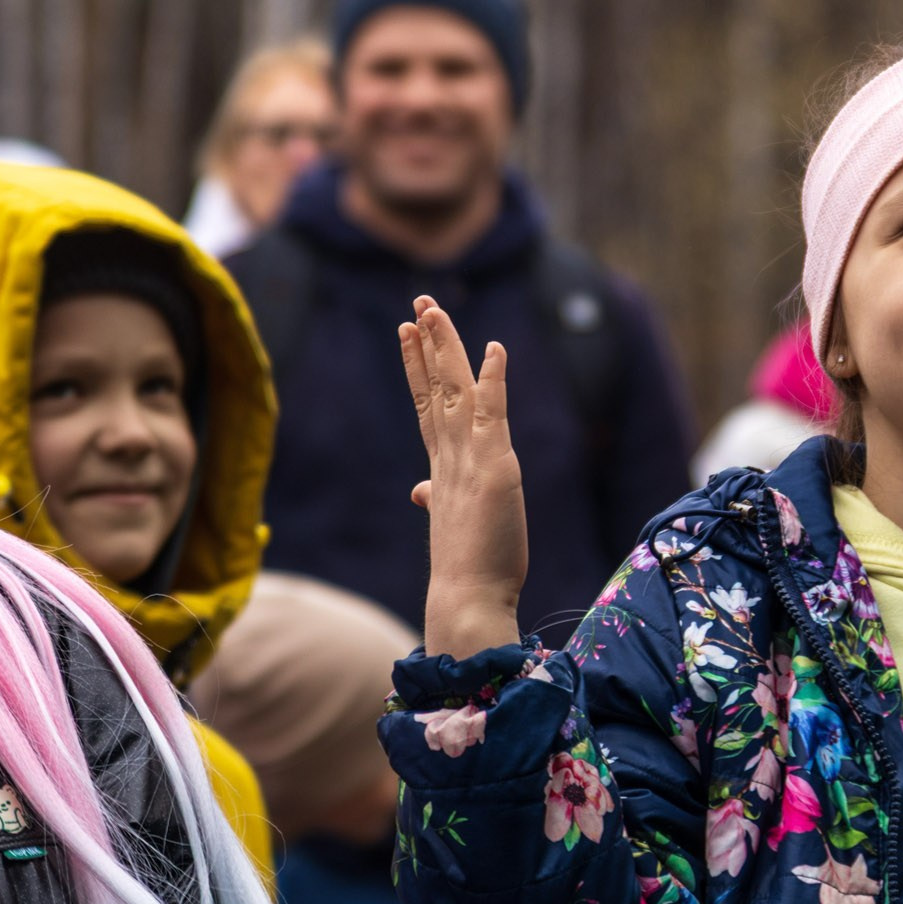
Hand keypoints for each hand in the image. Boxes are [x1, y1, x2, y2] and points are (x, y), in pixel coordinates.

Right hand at [399, 296, 528, 659]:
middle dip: (427, 344)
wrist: (466, 600)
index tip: (408, 334)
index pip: (427, 406)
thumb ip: (435, 498)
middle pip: (434, 388)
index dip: (418, 368)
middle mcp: (449, 457)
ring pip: (453, 390)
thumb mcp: (452, 522)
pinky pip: (492, 413)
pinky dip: (493, 379)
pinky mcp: (493, 467)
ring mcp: (468, 459)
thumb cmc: (466, 570)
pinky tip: (494, 348)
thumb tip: (420, 490)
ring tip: (432, 309)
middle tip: (419, 304)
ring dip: (445, 348)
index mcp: (442, 468)